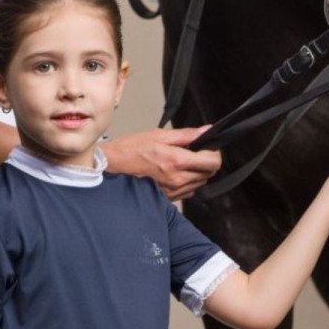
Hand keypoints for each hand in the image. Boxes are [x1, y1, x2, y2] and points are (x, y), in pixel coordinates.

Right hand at [104, 126, 221, 200]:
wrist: (113, 166)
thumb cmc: (132, 149)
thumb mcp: (160, 135)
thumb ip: (187, 135)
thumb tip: (207, 131)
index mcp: (176, 161)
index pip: (212, 162)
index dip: (215, 153)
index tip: (209, 147)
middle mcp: (177, 179)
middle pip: (209, 173)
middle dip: (207, 161)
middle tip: (196, 152)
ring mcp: (173, 191)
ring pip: (200, 182)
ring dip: (198, 172)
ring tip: (184, 161)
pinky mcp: (168, 198)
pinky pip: (189, 190)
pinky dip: (188, 181)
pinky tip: (177, 172)